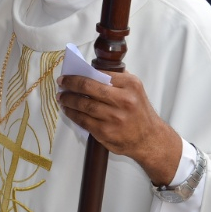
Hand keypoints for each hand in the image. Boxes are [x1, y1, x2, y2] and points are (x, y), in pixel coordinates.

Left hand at [57, 70, 180, 185]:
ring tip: (61, 97)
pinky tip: (68, 110)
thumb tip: (89, 71)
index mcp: (130, 85)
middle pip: (89, 88)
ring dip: (69, 100)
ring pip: (84, 105)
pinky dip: (73, 114)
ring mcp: (114, 118)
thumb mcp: (135, 90)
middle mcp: (123, 100)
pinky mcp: (106, 132)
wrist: (149, 139)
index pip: (99, 75)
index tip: (69, 75)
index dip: (80, 74)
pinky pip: (84, 120)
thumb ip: (116, 79)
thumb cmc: (139, 112)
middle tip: (61, 82)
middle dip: (71, 84)